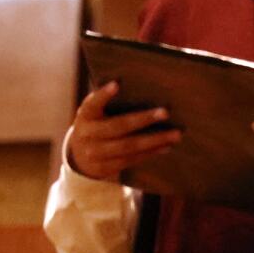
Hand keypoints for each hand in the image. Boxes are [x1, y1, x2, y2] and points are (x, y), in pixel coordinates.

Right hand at [66, 81, 180, 180]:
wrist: (78, 158)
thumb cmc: (94, 126)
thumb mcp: (94, 114)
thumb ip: (108, 104)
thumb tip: (140, 90)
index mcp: (85, 116)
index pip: (92, 103)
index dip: (103, 95)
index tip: (116, 84)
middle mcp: (88, 134)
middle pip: (118, 126)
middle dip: (143, 119)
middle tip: (165, 112)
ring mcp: (96, 153)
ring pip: (129, 146)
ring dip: (155, 140)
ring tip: (175, 134)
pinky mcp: (106, 167)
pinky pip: (132, 159)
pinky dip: (151, 152)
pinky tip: (166, 146)